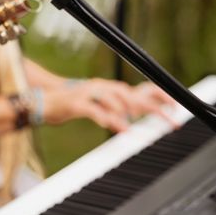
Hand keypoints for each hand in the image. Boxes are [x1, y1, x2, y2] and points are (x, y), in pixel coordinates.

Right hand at [42, 79, 176, 132]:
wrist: (42, 102)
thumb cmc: (69, 106)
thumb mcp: (93, 106)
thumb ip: (110, 110)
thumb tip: (128, 120)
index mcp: (104, 87)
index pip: (133, 90)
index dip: (155, 97)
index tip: (173, 108)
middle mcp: (98, 87)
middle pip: (127, 93)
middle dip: (148, 106)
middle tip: (164, 119)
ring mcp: (87, 94)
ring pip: (112, 100)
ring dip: (126, 113)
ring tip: (135, 126)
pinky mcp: (75, 104)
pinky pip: (94, 110)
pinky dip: (107, 118)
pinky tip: (116, 127)